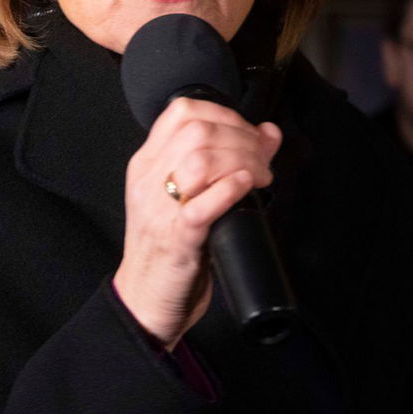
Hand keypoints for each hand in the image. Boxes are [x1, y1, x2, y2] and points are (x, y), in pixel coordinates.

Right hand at [114, 97, 281, 347]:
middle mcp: (149, 181)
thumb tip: (268, 133)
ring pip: (198, 160)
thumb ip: (223, 162)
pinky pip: (200, 205)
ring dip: (241, 161)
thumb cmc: (169, 250)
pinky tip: (245, 187)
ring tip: (259, 178)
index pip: (181, 111)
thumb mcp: (191, 198)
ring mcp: (160, 210)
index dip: (225, 114)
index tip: (248, 134)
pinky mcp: (176, 240)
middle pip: (196, 131)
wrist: (144, 301)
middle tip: (262, 162)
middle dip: (241, 138)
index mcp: (147, 165)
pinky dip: (229, 189)